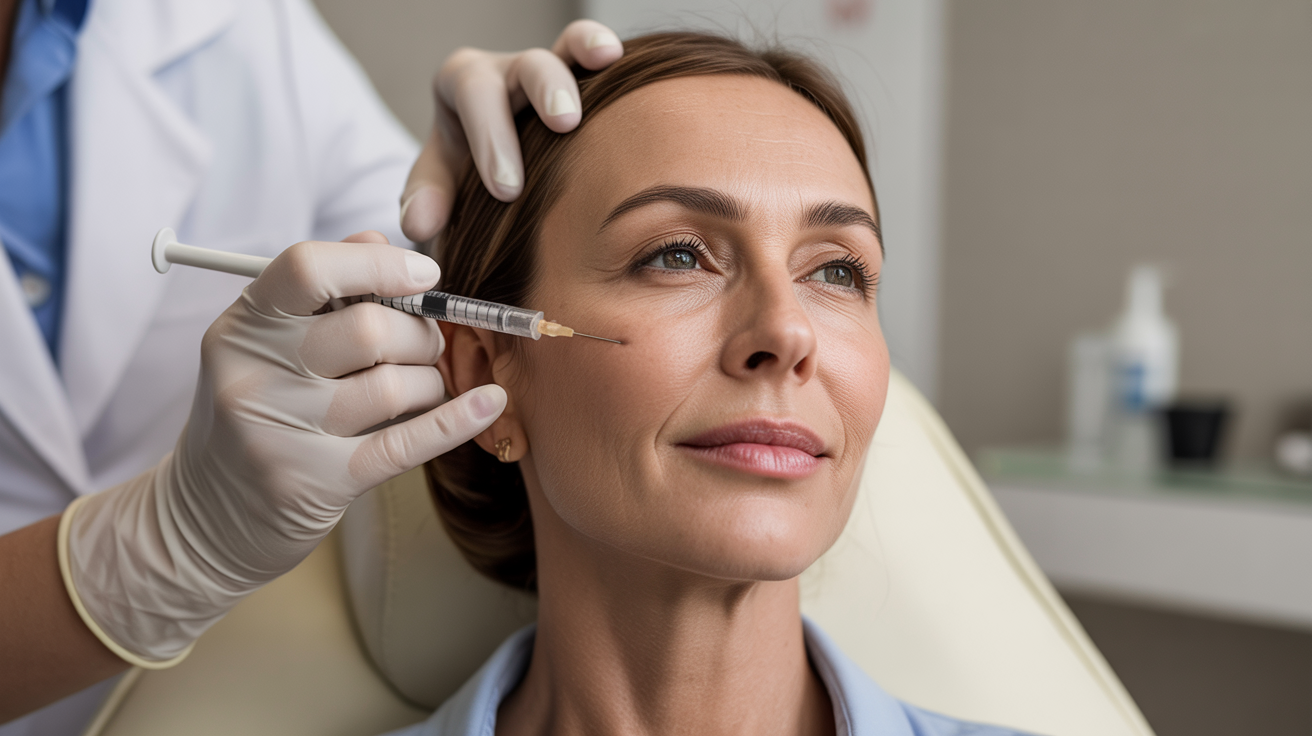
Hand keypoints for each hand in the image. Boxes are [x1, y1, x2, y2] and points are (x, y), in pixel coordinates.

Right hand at [62, 232, 505, 663]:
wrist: (206, 519)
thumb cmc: (257, 414)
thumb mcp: (266, 345)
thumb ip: (322, 288)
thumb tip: (381, 239)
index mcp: (243, 327)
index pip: (308, 268)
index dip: (379, 263)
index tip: (424, 274)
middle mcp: (253, 375)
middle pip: (370, 328)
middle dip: (420, 333)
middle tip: (427, 346)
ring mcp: (282, 433)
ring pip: (395, 385)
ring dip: (431, 382)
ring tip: (424, 388)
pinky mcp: (317, 484)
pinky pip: (406, 442)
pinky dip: (457, 420)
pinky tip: (490, 402)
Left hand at [399, 20, 623, 241]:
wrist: (496, 175)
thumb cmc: (467, 178)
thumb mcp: (439, 187)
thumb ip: (426, 199)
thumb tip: (419, 223)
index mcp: (465, 88)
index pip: (474, 98)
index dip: (491, 139)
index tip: (507, 190)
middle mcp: (509, 72)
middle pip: (525, 64)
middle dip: (544, 90)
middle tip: (564, 124)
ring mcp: (553, 72)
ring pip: (567, 45)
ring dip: (586, 49)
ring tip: (608, 58)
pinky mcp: (589, 82)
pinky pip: (603, 58)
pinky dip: (614, 58)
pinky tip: (634, 66)